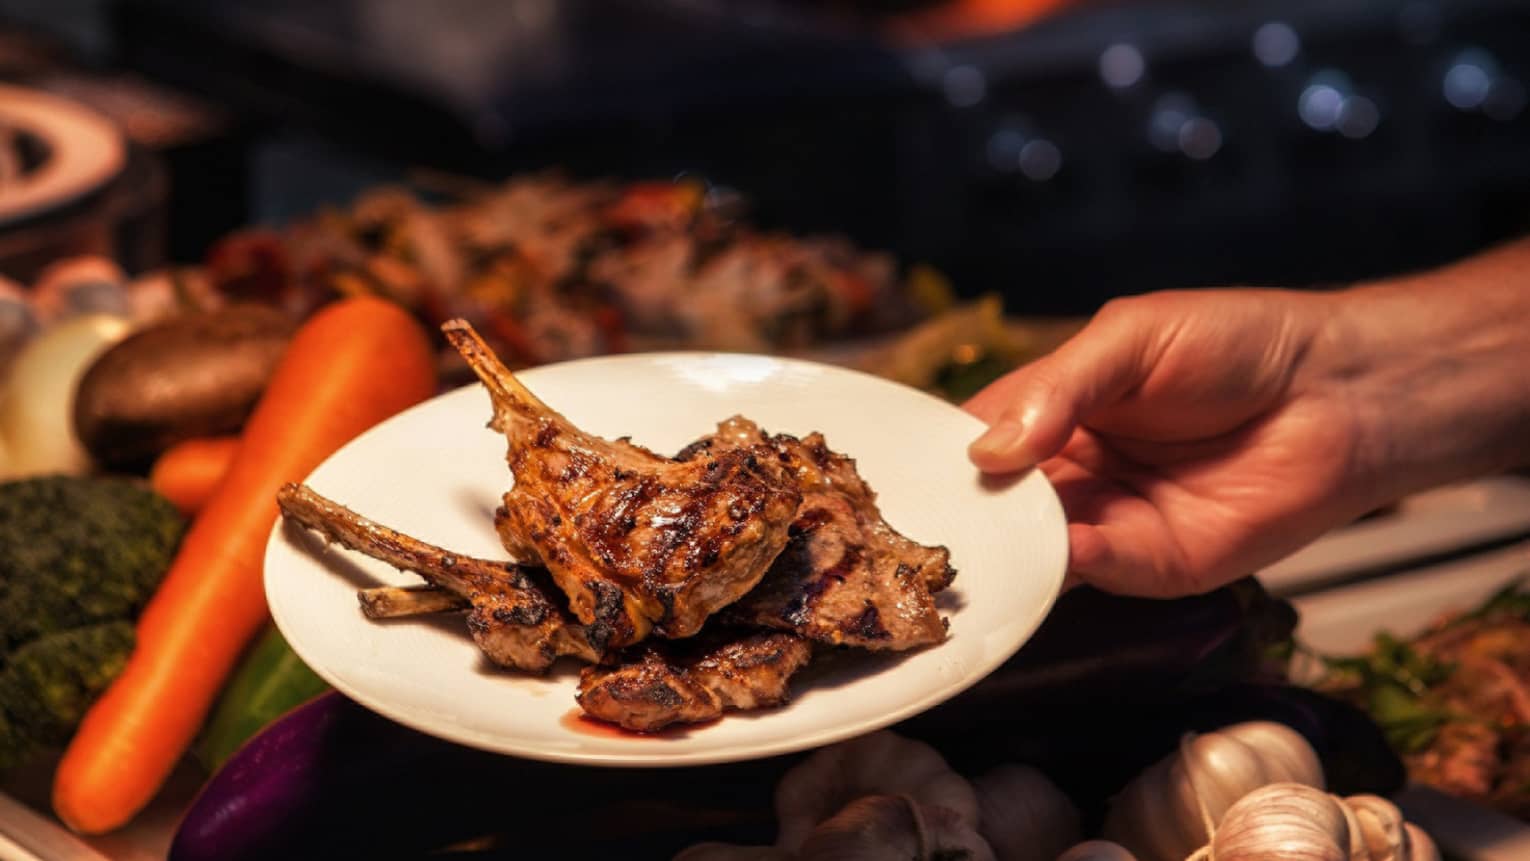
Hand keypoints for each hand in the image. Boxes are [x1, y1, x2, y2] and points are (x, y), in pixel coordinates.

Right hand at [964, 289, 1371, 596]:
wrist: (1340, 390)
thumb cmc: (1239, 344)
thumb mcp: (1130, 338)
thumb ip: (1057, 389)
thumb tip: (990, 449)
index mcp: (1057, 412)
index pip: (979, 439)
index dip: (945, 456)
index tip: (906, 473)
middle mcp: (1075, 473)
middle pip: (1000, 504)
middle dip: (968, 514)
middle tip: (927, 523)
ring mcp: (1113, 521)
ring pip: (1039, 546)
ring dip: (1011, 548)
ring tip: (980, 542)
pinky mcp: (1158, 563)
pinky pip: (1100, 569)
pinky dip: (1071, 565)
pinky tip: (1058, 547)